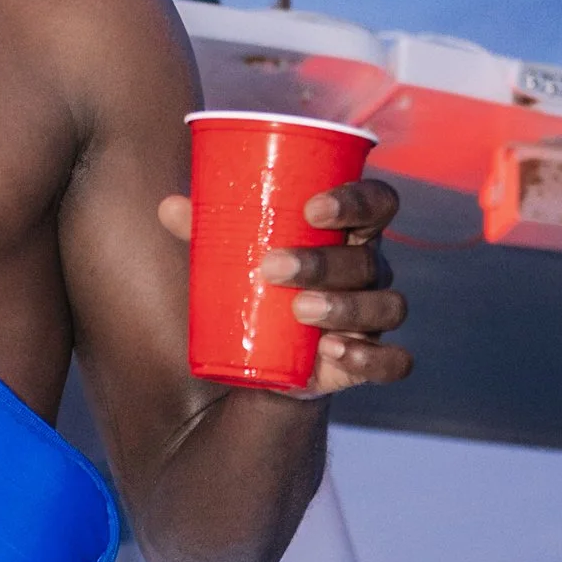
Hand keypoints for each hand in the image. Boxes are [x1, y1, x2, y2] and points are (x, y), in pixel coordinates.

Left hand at [155, 176, 411, 396]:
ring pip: (386, 305)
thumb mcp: (233, 257)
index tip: (313, 208)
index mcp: (348, 233)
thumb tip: (168, 207)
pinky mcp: (367, 359)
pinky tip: (334, 352)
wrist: (263, 357)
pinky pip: (393, 362)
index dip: (356, 200)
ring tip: (299, 310)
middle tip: (273, 267)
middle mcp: (370, 270)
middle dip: (324, 262)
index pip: (377, 202)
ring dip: (344, 307)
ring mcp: (372, 316)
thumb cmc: (257, 286)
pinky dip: (371, 358)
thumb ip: (208, 231)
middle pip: (369, 259)